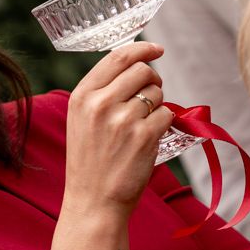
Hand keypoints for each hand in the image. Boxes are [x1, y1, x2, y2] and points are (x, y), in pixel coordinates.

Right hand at [64, 42, 172, 211]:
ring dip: (157, 105)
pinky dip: (164, 124)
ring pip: (157, 93)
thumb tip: (136, 65)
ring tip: (143, 125)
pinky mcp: (144, 137)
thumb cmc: (91, 161)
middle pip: (142, 70)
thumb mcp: (82, 120)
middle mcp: (100, 104)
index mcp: (82, 96)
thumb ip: (102, 92)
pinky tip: (149, 138)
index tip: (156, 49)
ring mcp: (123, 120)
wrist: (93, 202)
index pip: (117, 57)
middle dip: (153, 79)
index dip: (142, 48)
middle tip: (151, 95)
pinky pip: (166, 114)